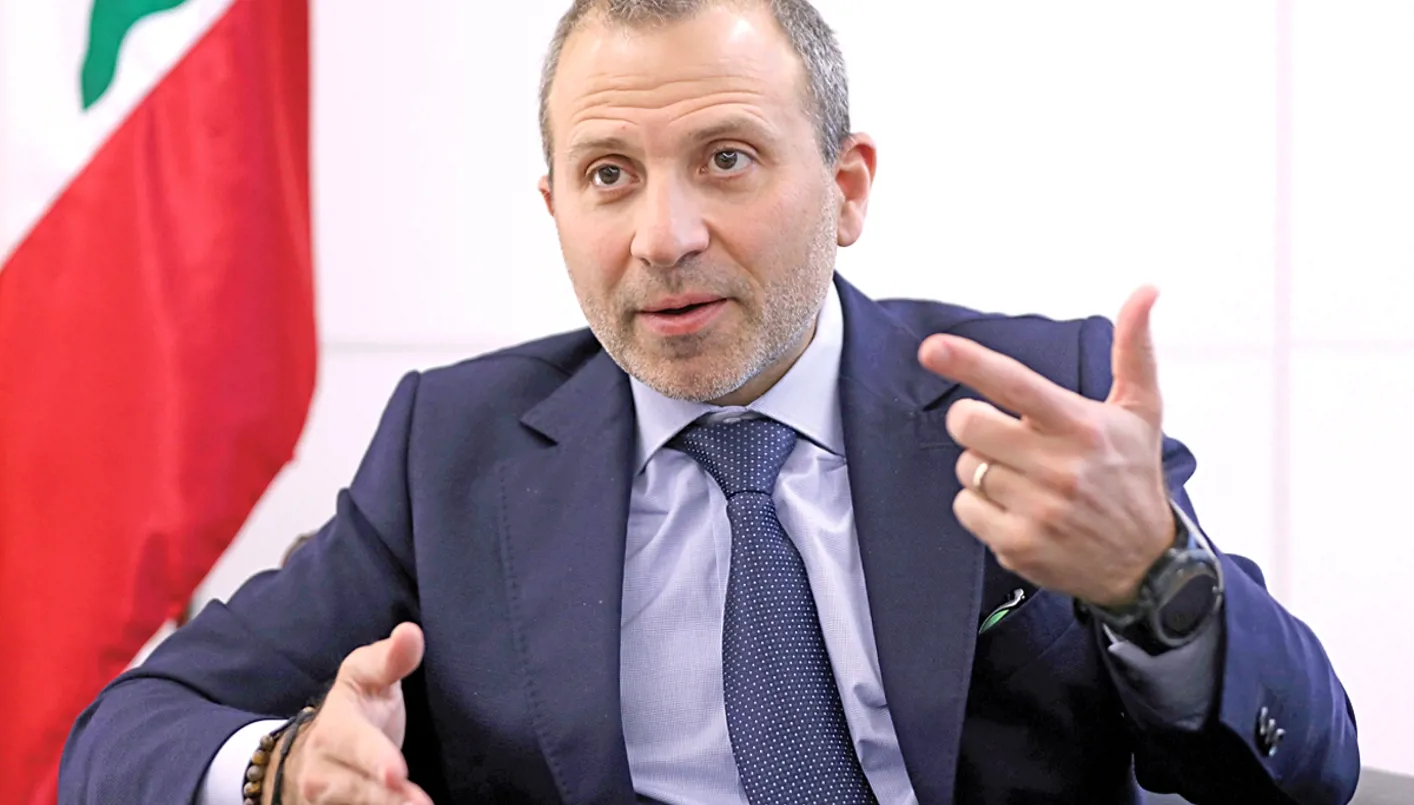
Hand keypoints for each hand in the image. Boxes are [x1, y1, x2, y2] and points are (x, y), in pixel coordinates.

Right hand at [270, 623, 434, 804]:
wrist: (311, 752)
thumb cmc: (355, 709)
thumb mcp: (367, 677)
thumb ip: (391, 659)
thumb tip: (411, 632)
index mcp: (336, 728)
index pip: (355, 743)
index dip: (374, 758)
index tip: (397, 773)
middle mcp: (324, 769)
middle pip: (356, 789)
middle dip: (387, 801)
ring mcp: (326, 798)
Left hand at [917, 287, 1175, 607]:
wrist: (1145, 565)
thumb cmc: (1132, 476)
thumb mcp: (1141, 412)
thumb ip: (1133, 349)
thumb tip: (1146, 291)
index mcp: (1080, 426)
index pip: (1015, 384)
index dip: (970, 362)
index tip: (932, 348)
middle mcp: (1058, 467)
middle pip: (968, 423)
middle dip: (974, 422)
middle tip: (1003, 433)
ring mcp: (1036, 509)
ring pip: (964, 466)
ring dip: (983, 467)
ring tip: (1024, 478)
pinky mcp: (1018, 545)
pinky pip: (964, 508)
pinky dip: (980, 506)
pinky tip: (1016, 509)